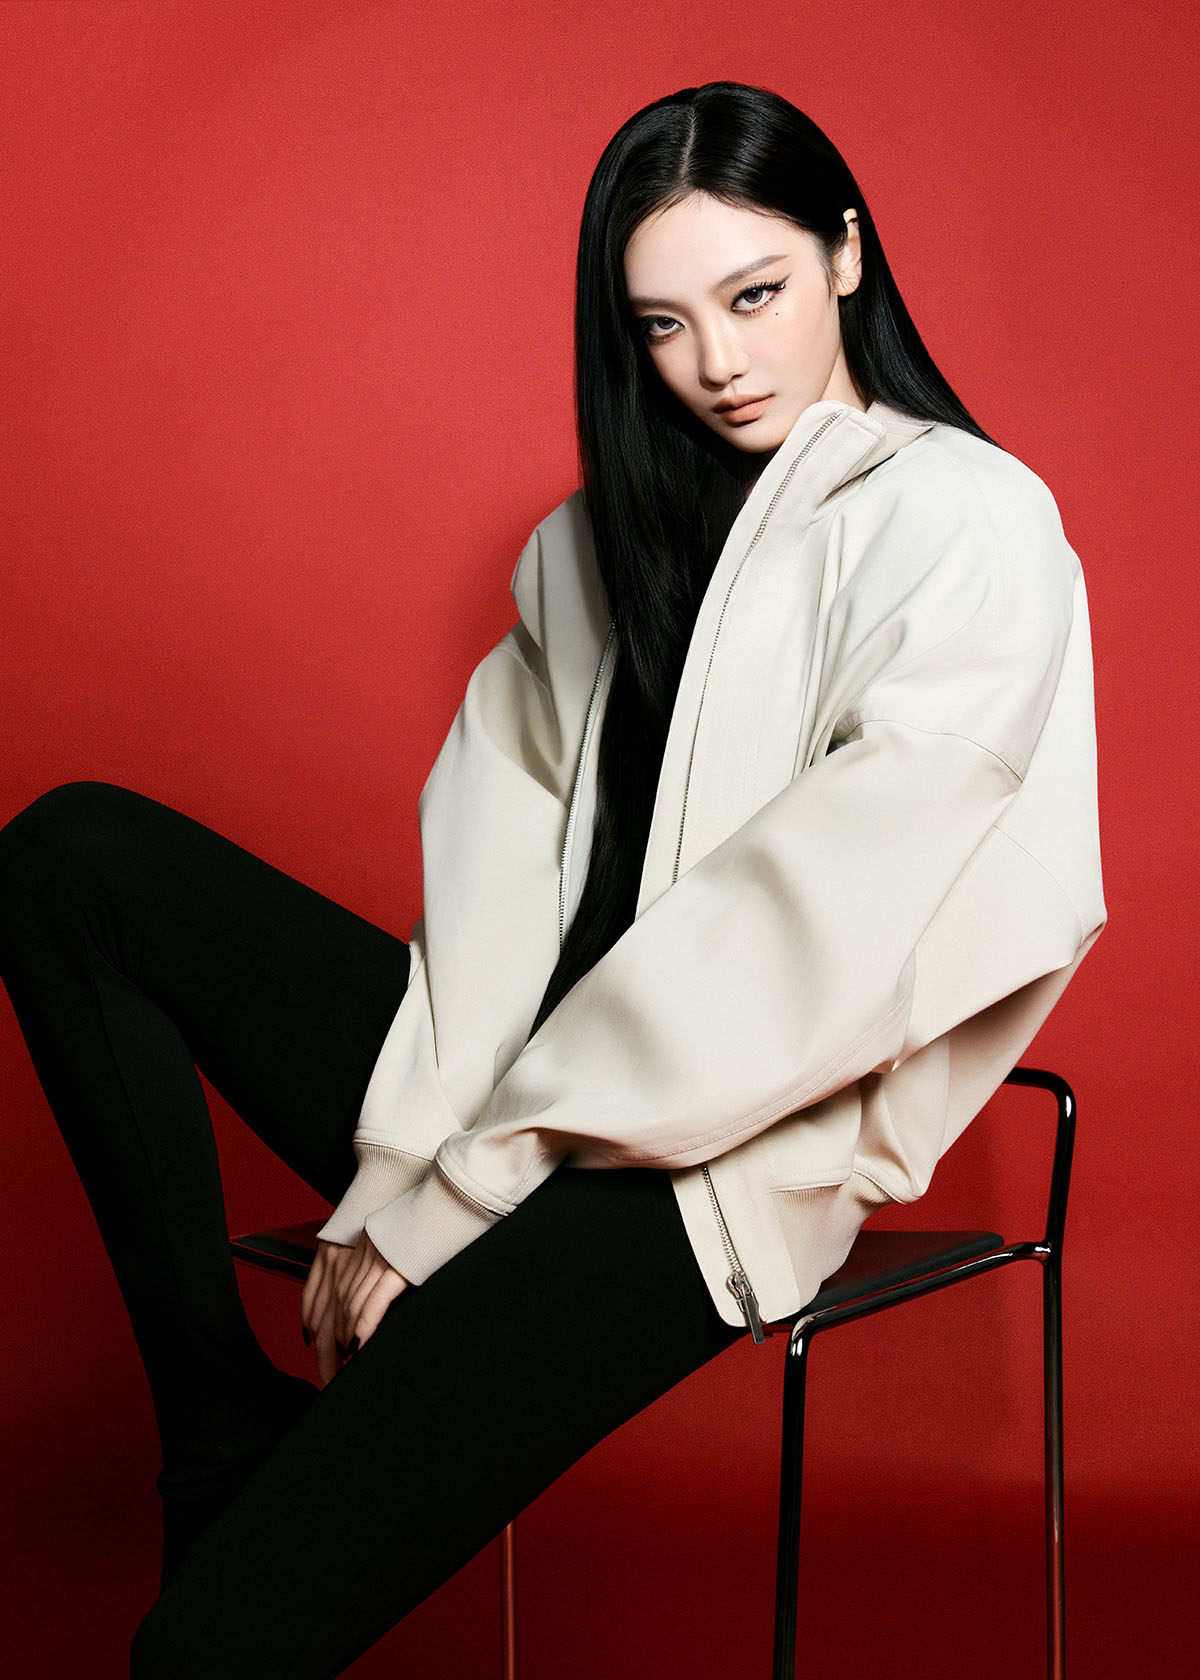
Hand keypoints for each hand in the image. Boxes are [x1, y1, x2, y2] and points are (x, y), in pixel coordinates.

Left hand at [300, 1234, 409, 1387]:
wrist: (447, 1197)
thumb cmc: (424, 1221)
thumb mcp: (387, 1239)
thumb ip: (374, 1266)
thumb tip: (371, 1295)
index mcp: (354, 1247)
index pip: (320, 1296)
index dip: (316, 1329)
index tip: (318, 1354)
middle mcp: (359, 1254)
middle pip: (332, 1309)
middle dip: (326, 1349)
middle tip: (327, 1377)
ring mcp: (377, 1259)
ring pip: (350, 1307)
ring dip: (344, 1341)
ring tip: (344, 1368)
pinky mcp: (396, 1265)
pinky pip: (375, 1301)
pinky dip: (364, 1325)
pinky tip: (360, 1344)